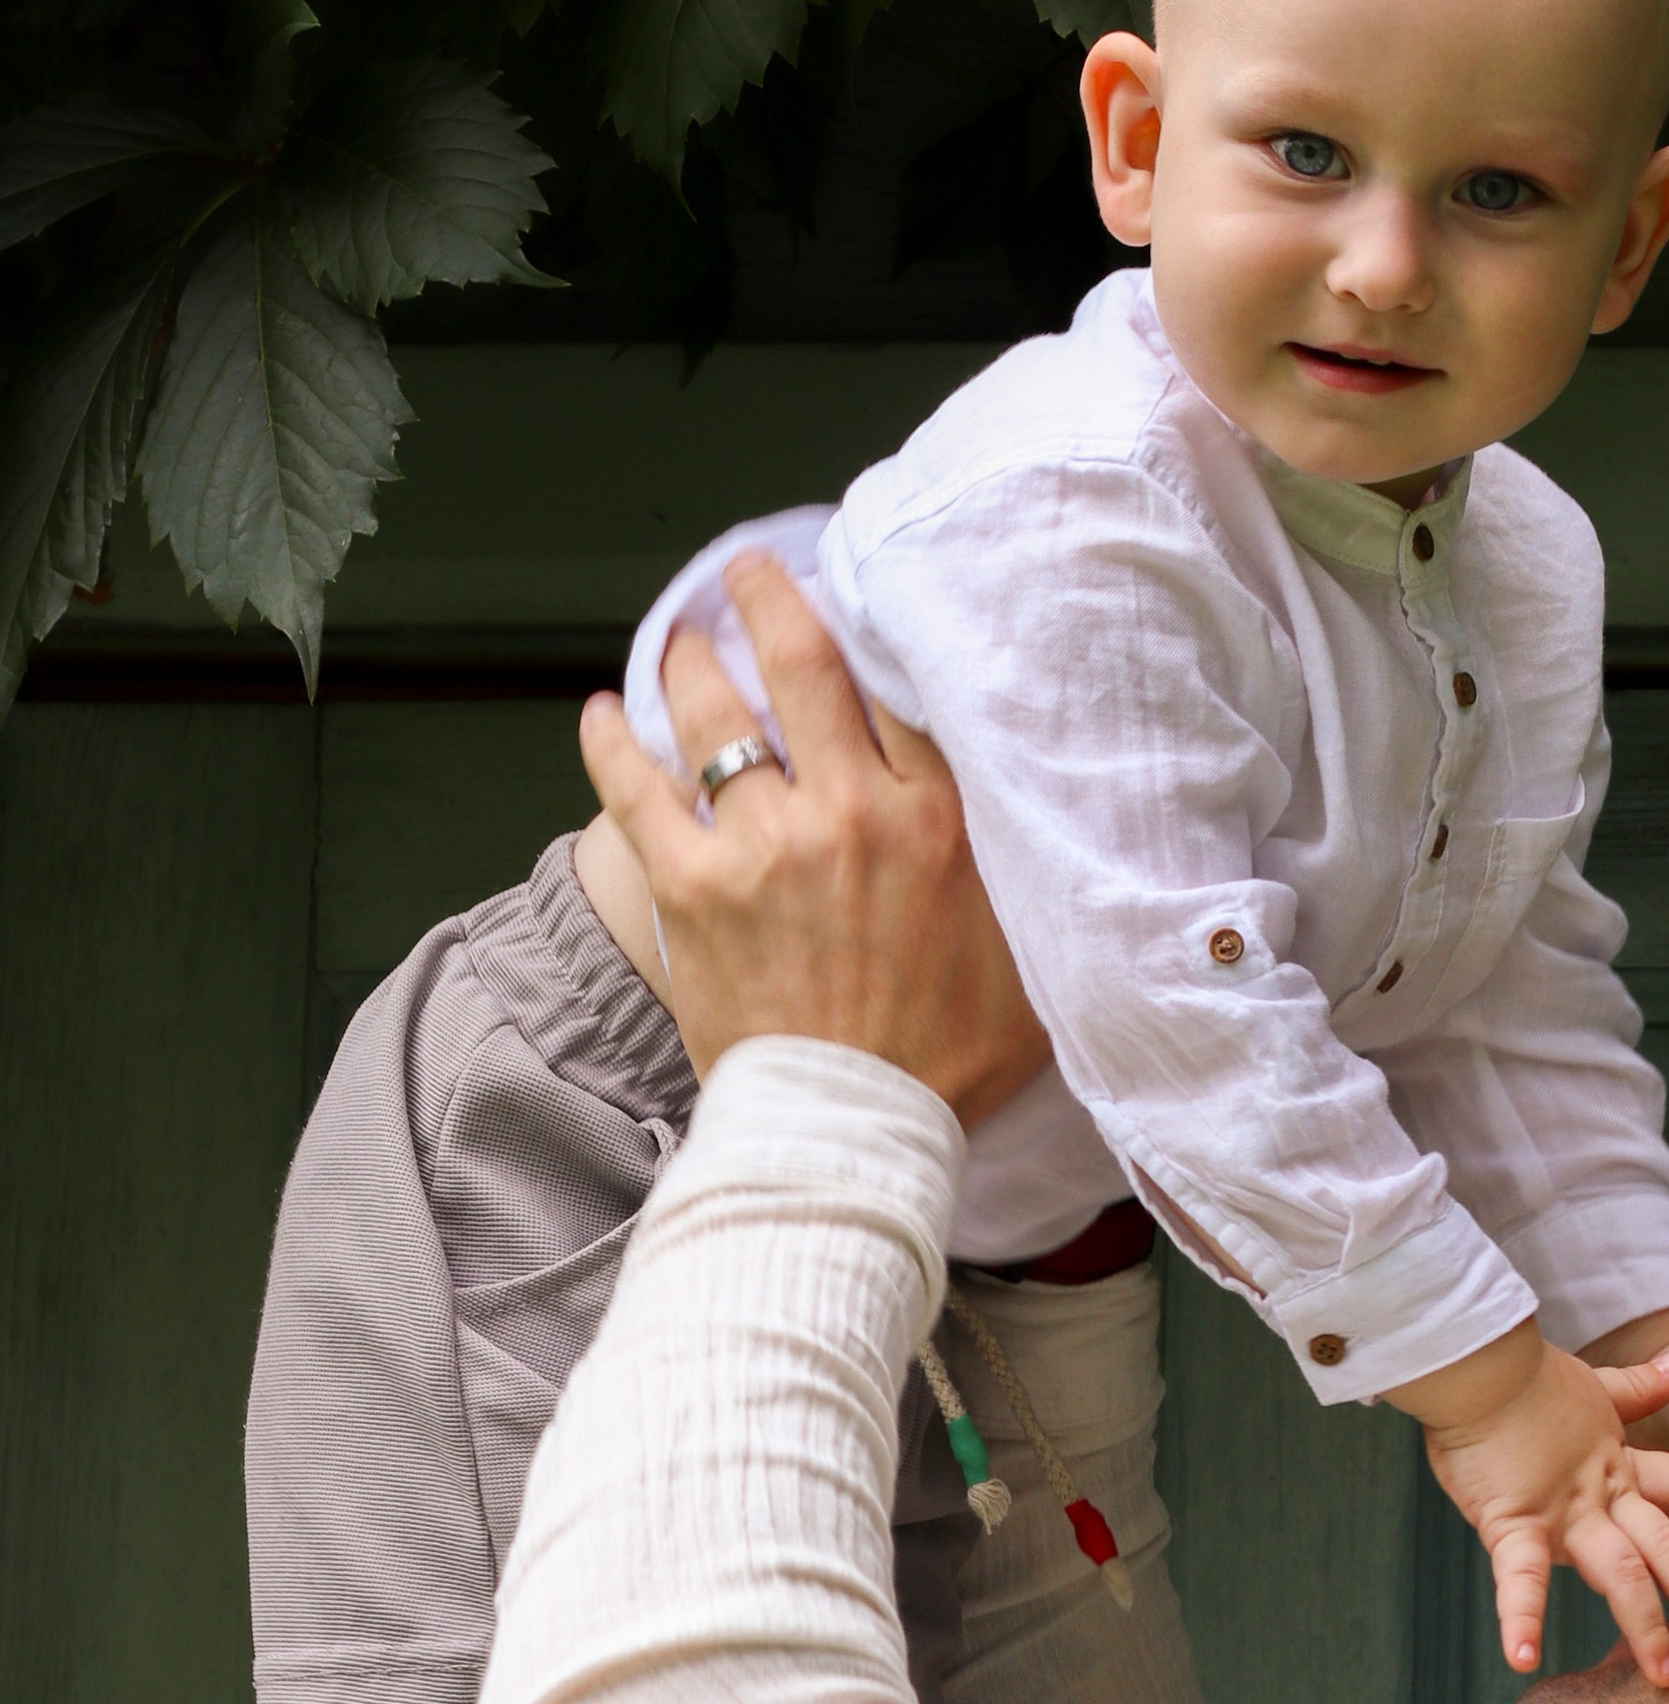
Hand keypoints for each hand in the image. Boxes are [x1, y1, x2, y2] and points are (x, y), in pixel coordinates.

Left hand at [576, 554, 1051, 1124]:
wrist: (858, 1130)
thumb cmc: (949, 1059)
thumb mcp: (1028, 953)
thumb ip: (1020, 870)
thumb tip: (1030, 817)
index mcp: (936, 821)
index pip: (897, 686)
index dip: (866, 624)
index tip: (847, 598)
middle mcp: (849, 811)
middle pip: (800, 665)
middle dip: (766, 598)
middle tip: (747, 573)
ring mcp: (763, 844)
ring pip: (713, 714)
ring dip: (690, 661)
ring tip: (681, 641)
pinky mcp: (692, 887)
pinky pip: (635, 788)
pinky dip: (612, 743)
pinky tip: (603, 715)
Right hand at [1396, 1321, 1668, 1685]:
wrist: (1476, 1359)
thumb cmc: (1523, 1376)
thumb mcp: (1592, 1384)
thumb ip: (1639, 1385)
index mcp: (1618, 1463)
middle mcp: (1601, 1493)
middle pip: (1666, 1542)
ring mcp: (1563, 1510)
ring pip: (1619, 1571)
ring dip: (1644, 1625)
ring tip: (1666, 1677)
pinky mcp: (1513, 1519)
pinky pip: (1519, 1576)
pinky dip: (1519, 1619)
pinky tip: (1522, 1660)